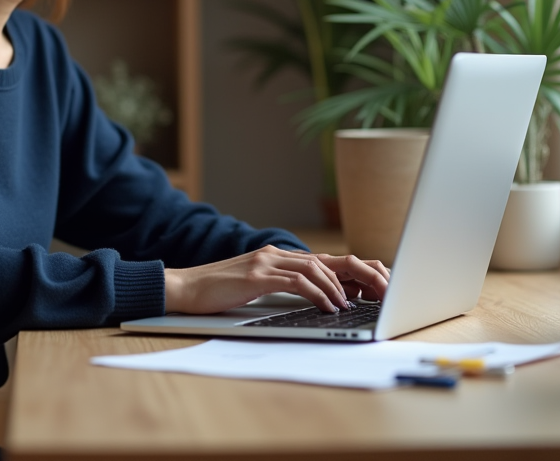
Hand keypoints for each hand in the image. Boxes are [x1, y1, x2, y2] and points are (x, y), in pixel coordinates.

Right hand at [163, 246, 389, 314]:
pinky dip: (317, 294)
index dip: (350, 272)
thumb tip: (309, 299)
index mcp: (276, 256)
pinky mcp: (257, 276)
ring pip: (316, 268)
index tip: (369, 290)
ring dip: (338, 288)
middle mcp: (275, 254)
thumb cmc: (217, 291)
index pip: (323, 259)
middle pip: (327, 260)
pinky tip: (327, 306)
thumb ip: (279, 285)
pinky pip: (297, 282)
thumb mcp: (254, 285)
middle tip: (374, 296)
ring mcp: (266, 262)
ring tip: (349, 306)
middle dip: (355, 277)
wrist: (184, 288)